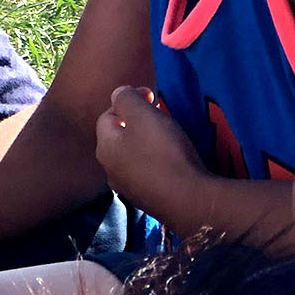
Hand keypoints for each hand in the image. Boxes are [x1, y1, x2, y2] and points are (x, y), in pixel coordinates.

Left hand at [95, 86, 207, 214]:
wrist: (189, 201)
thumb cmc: (163, 152)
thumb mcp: (143, 115)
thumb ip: (126, 98)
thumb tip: (118, 94)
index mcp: (105, 148)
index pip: (107, 115)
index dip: (128, 101)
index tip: (152, 96)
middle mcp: (110, 171)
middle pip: (120, 136)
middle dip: (138, 121)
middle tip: (160, 116)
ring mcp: (129, 189)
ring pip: (134, 155)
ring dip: (148, 142)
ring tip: (169, 137)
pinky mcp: (148, 200)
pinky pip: (148, 172)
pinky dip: (157, 161)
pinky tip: (173, 161)